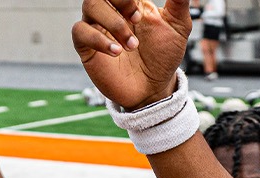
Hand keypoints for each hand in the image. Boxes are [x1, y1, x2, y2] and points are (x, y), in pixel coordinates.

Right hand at [72, 0, 191, 110]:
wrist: (154, 88)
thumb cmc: (164, 55)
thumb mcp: (178, 27)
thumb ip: (179, 2)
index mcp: (130, 2)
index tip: (143, 12)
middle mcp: (111, 10)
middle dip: (121, 1)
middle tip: (138, 19)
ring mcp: (97, 26)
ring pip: (90, 5)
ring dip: (114, 23)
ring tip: (132, 45)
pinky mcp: (86, 46)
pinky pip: (80, 31)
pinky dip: (98, 39)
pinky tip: (116, 51)